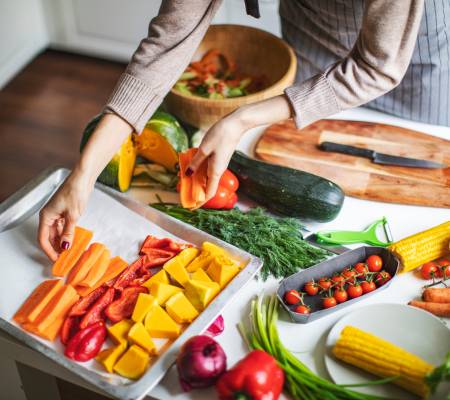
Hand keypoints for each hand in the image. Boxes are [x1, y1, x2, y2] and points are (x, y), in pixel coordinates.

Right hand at [37, 113, 132, 260]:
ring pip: (56, 233)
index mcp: (46, 216)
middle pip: (48, 237)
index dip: (48, 251)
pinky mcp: (64, 212)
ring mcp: (56, 214)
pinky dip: (66, 234)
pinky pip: (62, 227)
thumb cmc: (76, 192)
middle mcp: (49, 216)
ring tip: (70, 252)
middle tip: (65, 259)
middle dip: (55, 248)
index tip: (56, 260)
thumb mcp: (73, 215)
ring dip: (61, 242)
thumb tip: (65, 247)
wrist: (83, 178)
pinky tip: (72, 240)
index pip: (43, 238)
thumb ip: (69, 232)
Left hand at [186, 95, 291, 199]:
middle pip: (207, 187)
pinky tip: (192, 167)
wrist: (236, 124)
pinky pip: (208, 169)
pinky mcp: (219, 158)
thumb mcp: (204, 149)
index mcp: (215, 171)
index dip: (200, 202)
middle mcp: (218, 170)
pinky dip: (199, 171)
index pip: (208, 192)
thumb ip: (196, 162)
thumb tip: (187, 174)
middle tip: (183, 194)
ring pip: (206, 178)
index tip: (192, 207)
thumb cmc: (221, 135)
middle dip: (196, 192)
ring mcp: (219, 164)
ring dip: (196, 181)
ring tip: (184, 181)